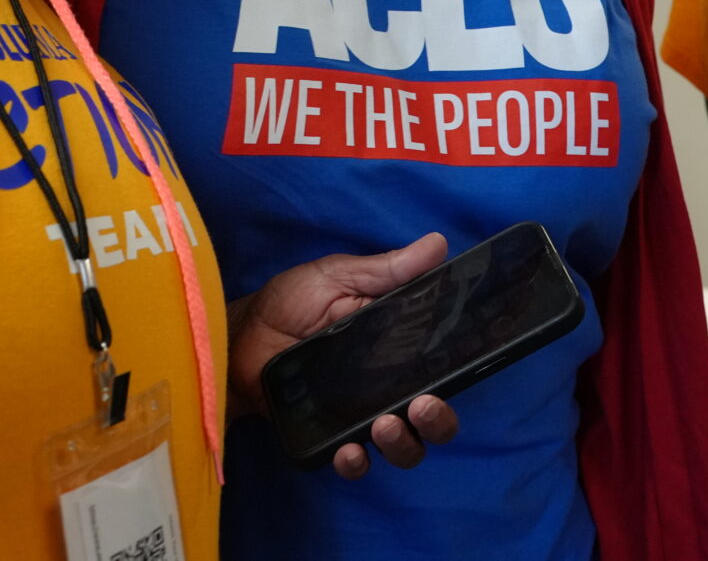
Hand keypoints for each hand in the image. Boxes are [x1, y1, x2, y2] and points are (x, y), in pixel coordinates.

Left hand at [228, 232, 461, 477]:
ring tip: (385, 424)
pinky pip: (354, 462)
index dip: (461, 370)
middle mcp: (387, 387)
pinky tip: (351, 450)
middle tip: (423, 405)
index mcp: (398, 348)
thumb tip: (438, 243)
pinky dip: (357, 463)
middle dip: (438, 420)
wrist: (240, 334)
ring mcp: (359, 415)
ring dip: (404, 444)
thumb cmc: (291, 302)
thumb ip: (388, 270)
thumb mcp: (339, 278)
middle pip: (432, 419)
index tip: (467, 364)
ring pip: (403, 448)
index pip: (442, 367)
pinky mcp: (330, 436)